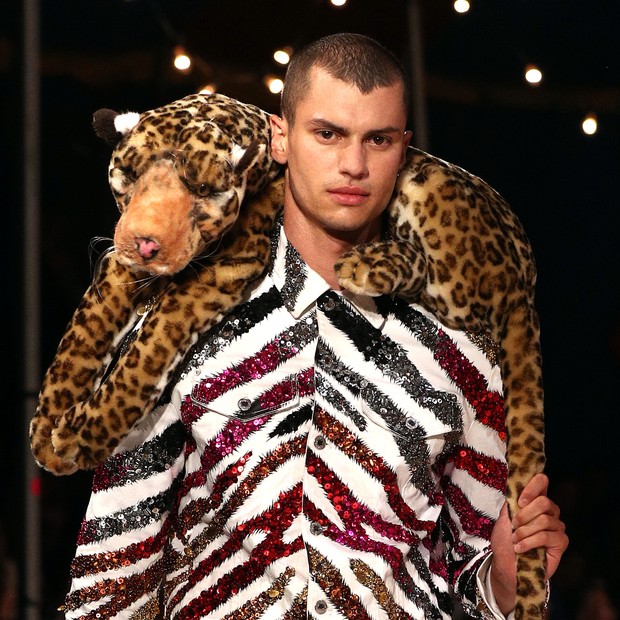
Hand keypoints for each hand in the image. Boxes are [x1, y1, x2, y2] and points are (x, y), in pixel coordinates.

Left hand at [489, 473, 568, 612]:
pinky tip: (520, 548)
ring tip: (515, 539)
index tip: (520, 501)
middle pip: (544, 501)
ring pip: (544, 520)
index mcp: (535, 501)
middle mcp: (549, 511)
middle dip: (524, 514)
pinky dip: (529, 542)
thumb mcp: (504, 516)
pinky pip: (546, 536)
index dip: (533, 486)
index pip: (542, 481)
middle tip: (514, 525)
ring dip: (524, 531)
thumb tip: (515, 484)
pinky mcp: (561, 542)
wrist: (507, 565)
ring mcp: (557, 526)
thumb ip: (512, 500)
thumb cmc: (505, 540)